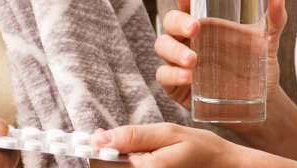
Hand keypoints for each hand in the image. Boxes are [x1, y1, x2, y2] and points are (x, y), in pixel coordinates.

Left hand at [92, 123, 262, 167]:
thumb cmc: (200, 149)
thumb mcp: (167, 133)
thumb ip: (133, 136)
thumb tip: (99, 137)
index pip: (101, 163)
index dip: (95, 148)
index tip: (96, 137)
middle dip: (106, 156)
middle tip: (116, 141)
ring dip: (117, 162)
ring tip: (136, 152)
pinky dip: (127, 166)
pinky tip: (140, 160)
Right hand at [153, 0, 289, 114]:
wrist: (261, 103)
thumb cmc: (258, 67)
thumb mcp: (268, 43)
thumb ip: (274, 20)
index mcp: (204, 25)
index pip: (186, 4)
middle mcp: (188, 40)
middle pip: (169, 23)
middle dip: (178, 22)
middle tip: (195, 28)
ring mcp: (179, 62)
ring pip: (162, 47)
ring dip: (174, 51)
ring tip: (192, 60)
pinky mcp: (176, 85)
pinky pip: (163, 76)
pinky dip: (171, 74)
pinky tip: (187, 77)